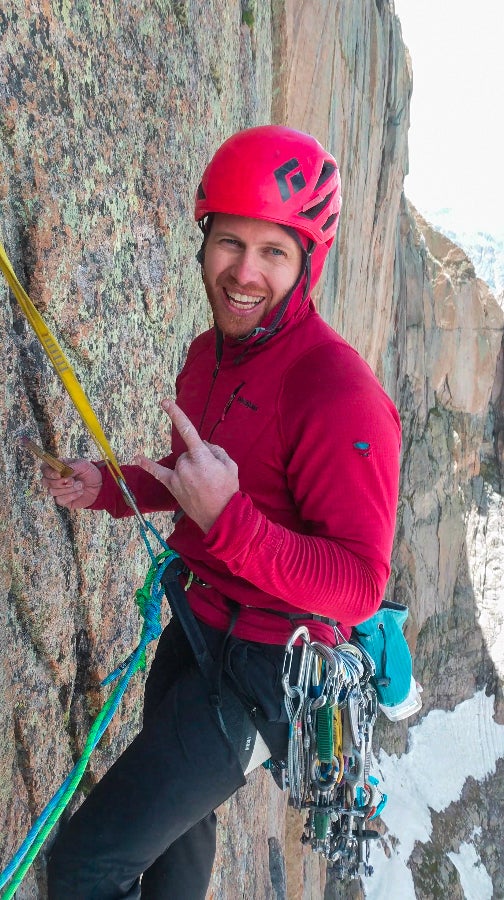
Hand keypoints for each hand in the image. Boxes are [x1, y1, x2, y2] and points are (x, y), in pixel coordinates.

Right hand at [42, 459, 102, 509]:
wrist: (100, 487)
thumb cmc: (90, 473)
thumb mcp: (83, 465)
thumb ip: (72, 466)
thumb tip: (63, 471)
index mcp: (58, 467)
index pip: (44, 468)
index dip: (49, 472)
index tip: (59, 474)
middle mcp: (55, 479)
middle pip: (45, 481)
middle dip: (59, 482)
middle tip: (73, 481)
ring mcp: (58, 490)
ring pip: (53, 491)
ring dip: (68, 489)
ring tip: (81, 485)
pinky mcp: (62, 500)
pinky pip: (60, 499)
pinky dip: (71, 496)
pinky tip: (80, 492)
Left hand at [133, 399, 238, 532]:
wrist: (221, 516)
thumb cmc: (228, 490)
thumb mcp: (230, 465)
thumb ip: (216, 450)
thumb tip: (204, 446)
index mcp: (201, 456)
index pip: (187, 430)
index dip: (175, 415)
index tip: (165, 402)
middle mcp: (186, 464)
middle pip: (188, 452)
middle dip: (198, 459)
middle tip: (211, 476)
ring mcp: (177, 476)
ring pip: (181, 463)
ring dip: (190, 469)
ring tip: (204, 485)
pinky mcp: (172, 486)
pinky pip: (158, 473)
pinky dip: (147, 465)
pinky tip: (137, 457)